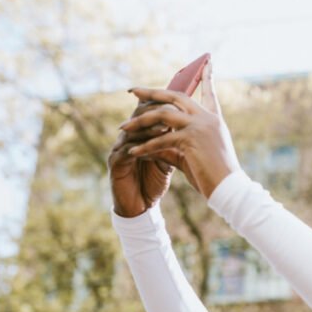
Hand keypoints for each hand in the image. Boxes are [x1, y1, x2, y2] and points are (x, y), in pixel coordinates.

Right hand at [107, 100, 176, 217]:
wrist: (140, 208)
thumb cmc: (152, 183)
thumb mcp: (167, 161)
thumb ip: (175, 143)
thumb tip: (196, 127)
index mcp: (139, 134)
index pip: (150, 109)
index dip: (164, 104)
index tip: (185, 102)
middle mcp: (127, 137)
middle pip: (139, 113)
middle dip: (156, 110)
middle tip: (175, 109)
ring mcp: (119, 148)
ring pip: (133, 130)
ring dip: (149, 128)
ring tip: (166, 127)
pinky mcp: (115, 162)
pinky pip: (126, 150)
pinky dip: (140, 147)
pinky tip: (153, 146)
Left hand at [120, 62, 240, 199]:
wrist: (230, 189)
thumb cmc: (215, 177)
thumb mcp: (194, 156)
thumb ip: (176, 145)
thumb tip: (154, 144)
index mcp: (214, 120)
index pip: (210, 93)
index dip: (207, 77)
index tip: (207, 62)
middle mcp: (207, 119)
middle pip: (176, 96)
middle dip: (152, 92)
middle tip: (133, 90)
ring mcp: (199, 126)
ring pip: (163, 114)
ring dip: (141, 121)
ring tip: (123, 128)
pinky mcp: (191, 139)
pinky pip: (161, 139)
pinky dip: (145, 147)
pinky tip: (133, 153)